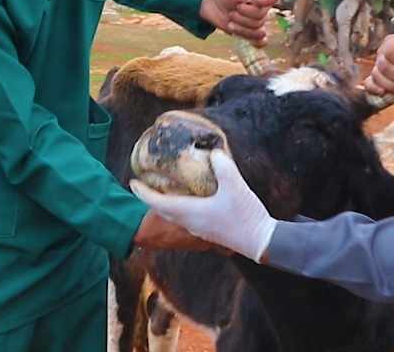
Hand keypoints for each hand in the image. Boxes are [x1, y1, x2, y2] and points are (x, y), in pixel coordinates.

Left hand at [130, 151, 276, 262]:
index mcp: (190, 212)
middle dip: (151, 198)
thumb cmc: (245, 215)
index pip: (157, 203)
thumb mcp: (235, 185)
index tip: (132, 183)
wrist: (261, 242)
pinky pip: (186, 217)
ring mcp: (198, 228)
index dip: (143, 193)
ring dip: (165, 203)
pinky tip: (189, 197)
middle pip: (162, 210)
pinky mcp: (208, 230)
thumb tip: (214, 152)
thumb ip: (222, 166)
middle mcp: (190, 222)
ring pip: (174, 215)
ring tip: (163, 188)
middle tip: (144, 184)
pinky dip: (179, 206)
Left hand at [199, 0, 280, 47]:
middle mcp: (261, 13)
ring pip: (257, 33)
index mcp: (262, 2)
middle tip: (232, 10)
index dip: (250, 10)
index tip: (240, 2)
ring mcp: (254, 25)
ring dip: (240, 28)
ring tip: (231, 20)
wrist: (210, 2)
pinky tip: (250, 41)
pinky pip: (260, 43)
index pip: (264, 10)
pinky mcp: (247, 34)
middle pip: (259, 22)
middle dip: (242, 17)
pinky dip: (256, 42)